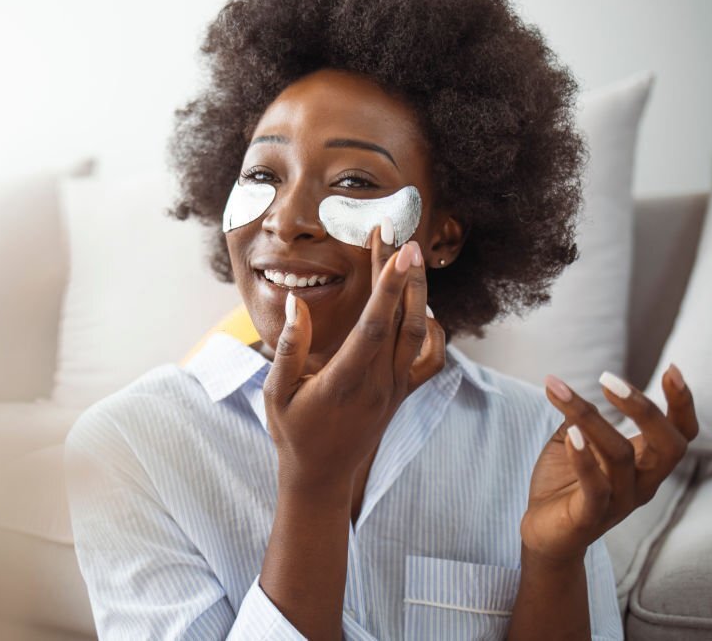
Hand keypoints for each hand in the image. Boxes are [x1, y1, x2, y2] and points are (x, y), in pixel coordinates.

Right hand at [263, 231, 446, 491]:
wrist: (322, 477)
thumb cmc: (293, 434)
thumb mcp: (277, 393)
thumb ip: (288, 347)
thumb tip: (296, 303)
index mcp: (347, 380)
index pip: (374, 325)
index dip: (388, 286)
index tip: (398, 251)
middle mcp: (379, 383)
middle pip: (401, 319)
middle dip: (402, 274)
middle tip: (397, 234)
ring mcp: (395, 389)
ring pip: (419, 334)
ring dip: (417, 293)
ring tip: (408, 258)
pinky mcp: (401, 394)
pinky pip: (429, 359)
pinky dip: (433, 331)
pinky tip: (423, 309)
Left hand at [521, 367, 698, 562]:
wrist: (544, 532)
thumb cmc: (564, 482)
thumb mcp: (573, 441)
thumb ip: (578, 417)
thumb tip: (567, 386)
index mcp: (645, 464)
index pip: (681, 434)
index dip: (682, 403)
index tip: (671, 369)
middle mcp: (642, 483)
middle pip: (670, 446)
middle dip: (645, 409)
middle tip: (608, 380)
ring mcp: (620, 502)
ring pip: (621, 456)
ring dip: (590, 419)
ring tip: (561, 393)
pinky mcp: (591, 517)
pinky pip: (596, 488)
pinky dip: (584, 459)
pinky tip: (570, 433)